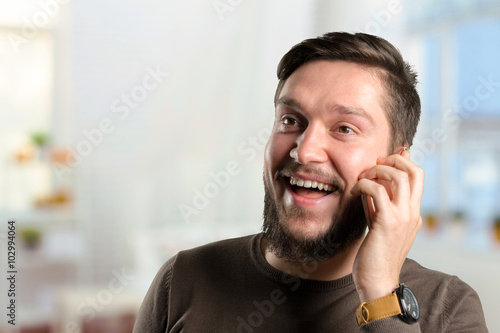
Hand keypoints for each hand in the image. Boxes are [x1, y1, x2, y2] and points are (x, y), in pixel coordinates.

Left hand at [350, 149, 423, 301]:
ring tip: (362, 177)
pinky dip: (364, 184)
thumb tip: (369, 183)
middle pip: (415, 171)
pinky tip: (354, 191)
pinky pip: (377, 190)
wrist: (377, 280)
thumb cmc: (375, 253)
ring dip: (377, 169)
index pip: (418, 176)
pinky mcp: (388, 222)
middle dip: (394, 159)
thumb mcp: (379, 223)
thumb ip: (378, 204)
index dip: (403, 161)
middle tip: (374, 163)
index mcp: (414, 213)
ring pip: (399, 176)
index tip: (383, 160)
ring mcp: (403, 217)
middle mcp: (413, 212)